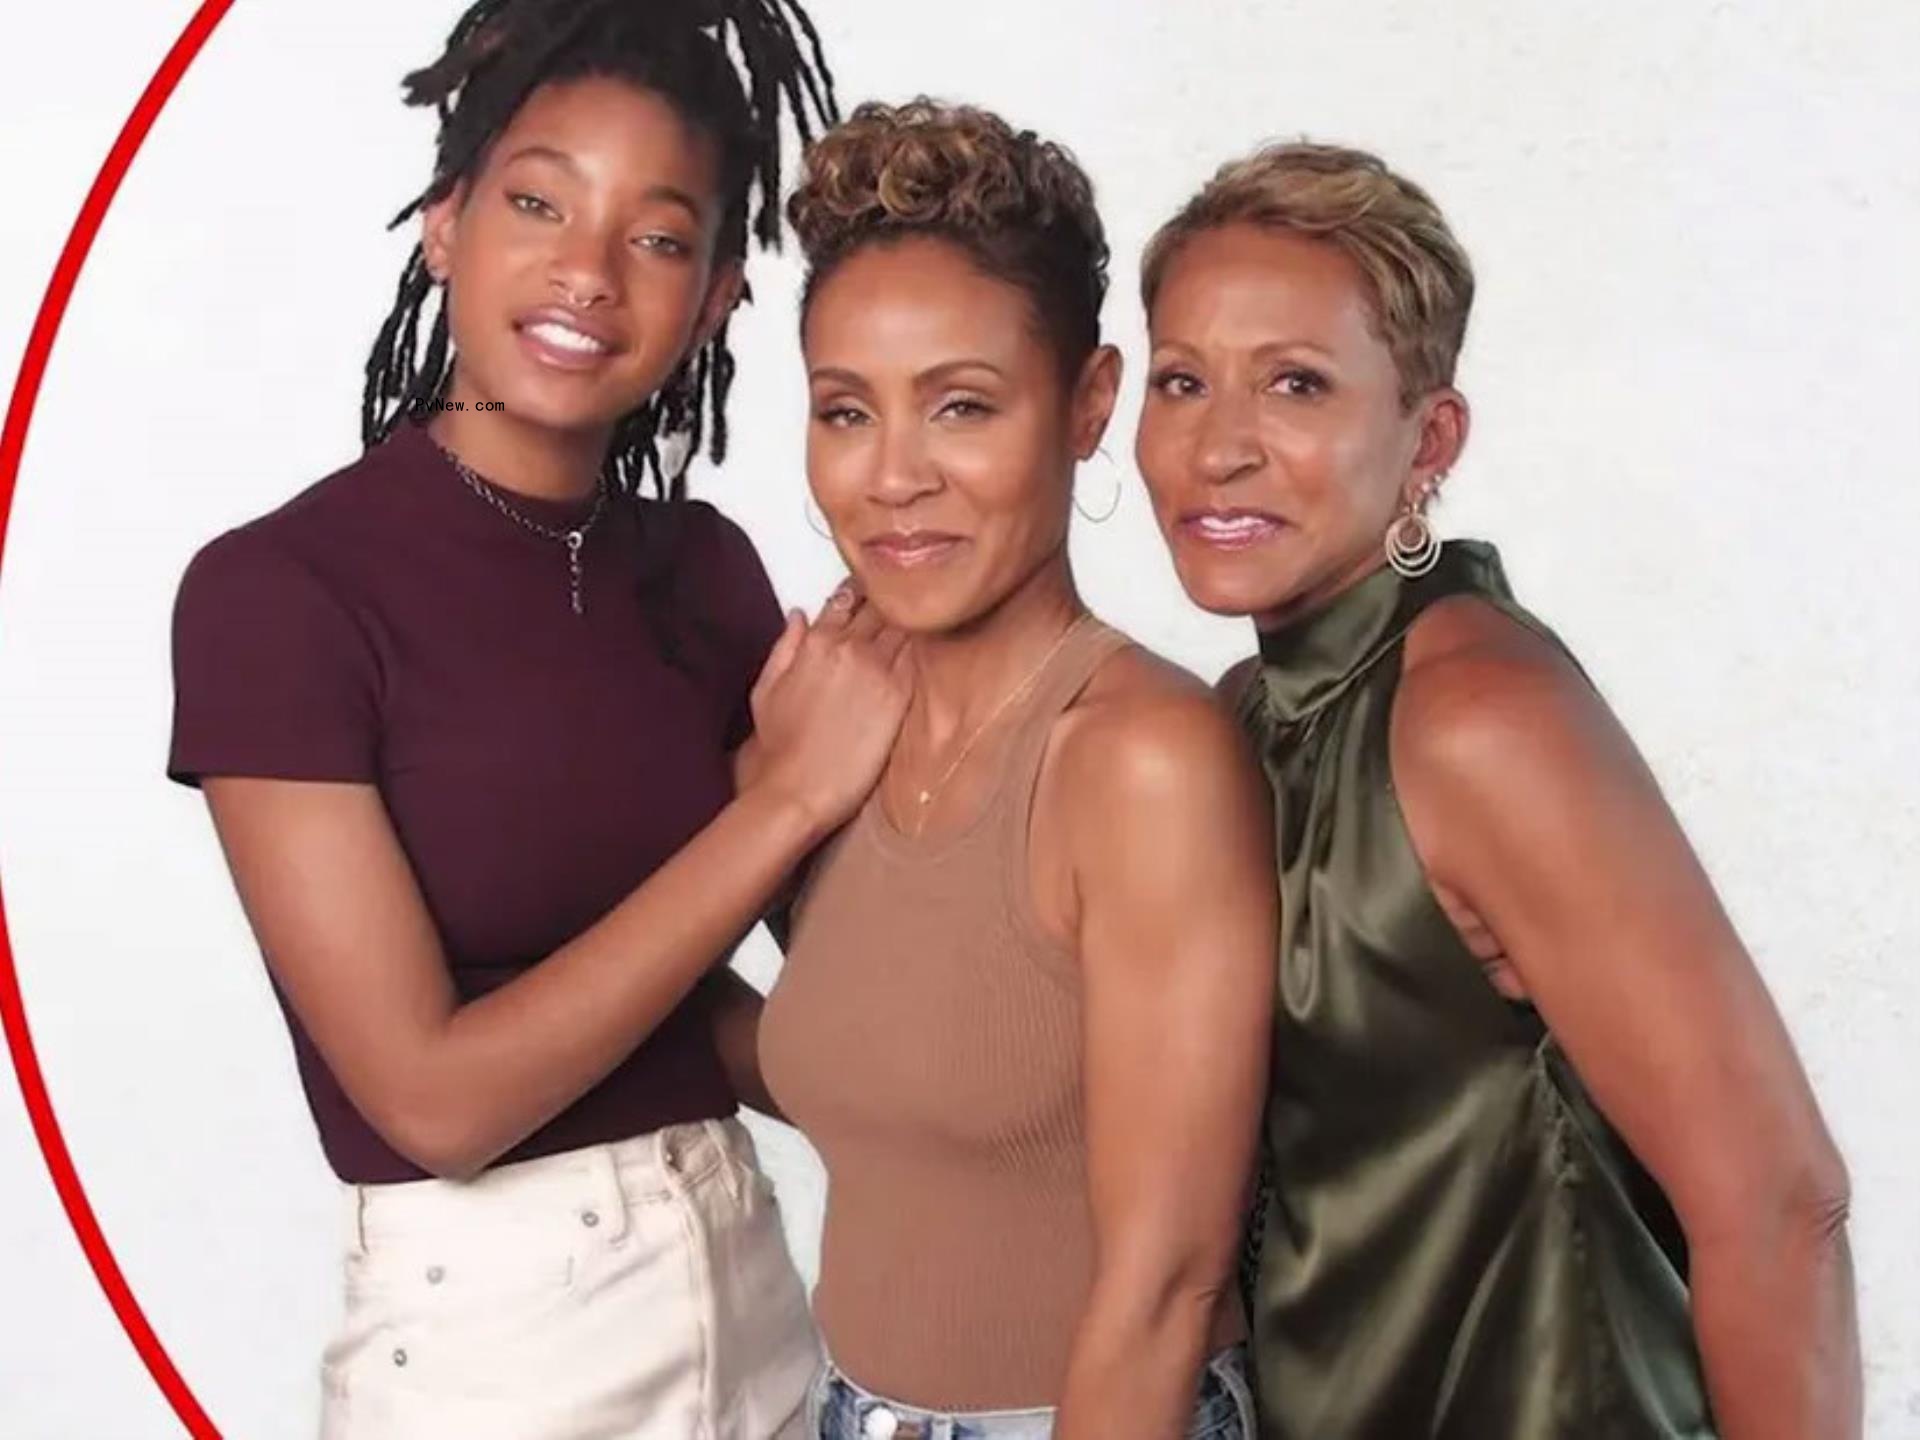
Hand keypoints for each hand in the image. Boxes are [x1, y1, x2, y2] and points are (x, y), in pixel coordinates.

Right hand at [746, 579, 911, 838]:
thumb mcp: (766, 688)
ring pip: (903, 628)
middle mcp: (849, 647)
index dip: (860, 594)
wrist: (799, 788)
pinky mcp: (899, 695)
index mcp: (815, 642)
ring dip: (908, 626)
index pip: (845, 599)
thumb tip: (799, 615)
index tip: (870, 596)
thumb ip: (785, 646)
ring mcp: (878, 669)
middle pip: (880, 607)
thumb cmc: (779, 746)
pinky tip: (924, 656)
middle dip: (888, 605)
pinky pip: (917, 658)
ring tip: (917, 630)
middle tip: (900, 611)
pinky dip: (919, 652)